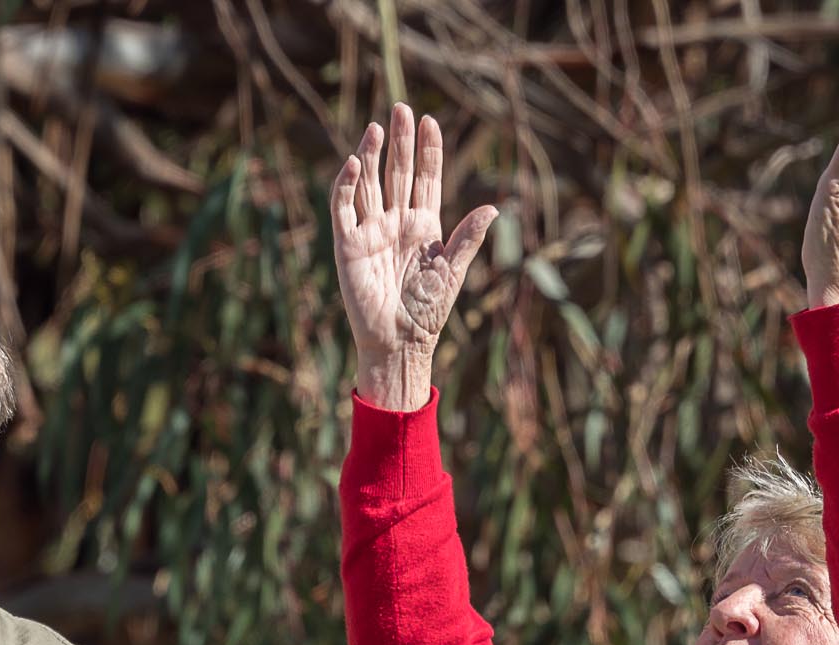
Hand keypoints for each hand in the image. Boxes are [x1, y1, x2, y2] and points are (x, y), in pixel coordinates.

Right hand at [330, 102, 497, 411]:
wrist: (400, 343)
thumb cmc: (428, 312)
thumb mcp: (453, 273)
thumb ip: (468, 239)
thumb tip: (494, 208)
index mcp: (424, 225)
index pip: (426, 178)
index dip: (428, 149)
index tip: (430, 120)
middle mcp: (396, 222)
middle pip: (397, 171)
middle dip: (400, 141)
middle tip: (401, 108)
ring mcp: (371, 231)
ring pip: (370, 183)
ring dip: (371, 155)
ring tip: (377, 127)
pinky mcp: (348, 245)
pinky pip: (344, 208)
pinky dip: (346, 186)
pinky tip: (354, 163)